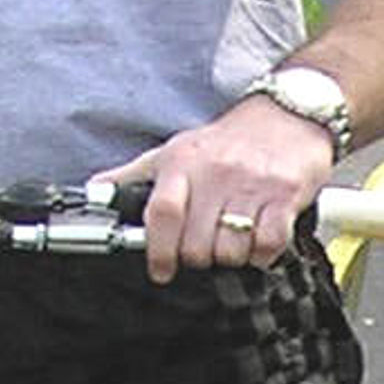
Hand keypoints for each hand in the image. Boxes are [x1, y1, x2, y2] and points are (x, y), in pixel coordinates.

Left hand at [100, 103, 333, 282]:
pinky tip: (259, 244)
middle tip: (205, 251)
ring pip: (231, 249)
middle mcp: (215, 173)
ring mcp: (251, 184)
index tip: (161, 270)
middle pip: (197, 243)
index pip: (162, 213)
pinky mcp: (285, 195)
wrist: (288, 114)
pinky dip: (262, 255)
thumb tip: (96, 191)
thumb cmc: (227, 140)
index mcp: (182, 162)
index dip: (159, 250)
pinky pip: (268, 243)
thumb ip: (135, 174)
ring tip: (233, 243)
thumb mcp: (176, 149)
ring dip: (232, 258)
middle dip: (199, 258)